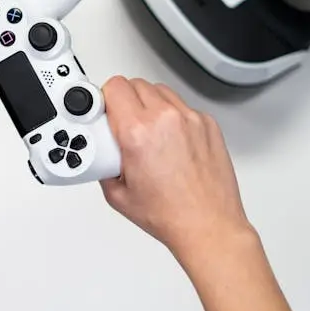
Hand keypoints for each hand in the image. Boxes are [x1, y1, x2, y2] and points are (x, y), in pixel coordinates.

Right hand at [99, 76, 252, 259]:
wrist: (208, 226)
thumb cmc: (169, 214)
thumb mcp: (116, 194)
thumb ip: (103, 163)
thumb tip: (101, 150)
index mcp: (138, 133)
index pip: (114, 87)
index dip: (104, 99)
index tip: (103, 112)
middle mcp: (166, 119)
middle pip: (135, 84)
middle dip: (124, 101)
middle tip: (122, 125)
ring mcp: (190, 119)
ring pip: (159, 91)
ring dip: (148, 104)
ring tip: (147, 132)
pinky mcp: (207, 124)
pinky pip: (182, 106)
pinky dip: (172, 117)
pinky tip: (170, 141)